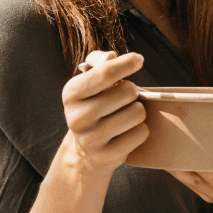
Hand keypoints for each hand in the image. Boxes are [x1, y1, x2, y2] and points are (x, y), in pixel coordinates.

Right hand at [60, 50, 148, 174]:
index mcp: (71, 93)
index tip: (139, 59)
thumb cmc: (93, 104)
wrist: (86, 149)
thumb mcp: (89, 81)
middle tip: (124, 97)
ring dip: (138, 110)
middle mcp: (77, 117)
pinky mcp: (108, 155)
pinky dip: (140, 129)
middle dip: (133, 91)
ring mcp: (91, 139)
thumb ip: (99, 62)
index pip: (105, 72)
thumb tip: (110, 56)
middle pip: (127, 91)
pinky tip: (128, 130)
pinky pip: (141, 133)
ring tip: (126, 113)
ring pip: (137, 113)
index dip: (126, 63)